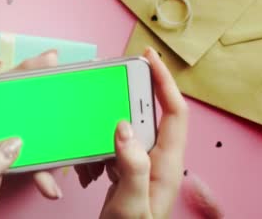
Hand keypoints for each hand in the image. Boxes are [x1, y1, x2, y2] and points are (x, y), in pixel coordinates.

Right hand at [75, 47, 187, 218]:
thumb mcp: (130, 205)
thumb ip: (131, 167)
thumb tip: (125, 126)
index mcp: (167, 164)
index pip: (175, 112)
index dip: (164, 82)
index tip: (148, 58)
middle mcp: (158, 161)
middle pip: (149, 114)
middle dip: (128, 99)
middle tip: (109, 85)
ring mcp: (142, 166)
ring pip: (127, 130)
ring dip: (105, 130)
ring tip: (90, 140)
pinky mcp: (126, 172)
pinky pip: (112, 148)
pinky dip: (96, 150)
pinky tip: (86, 167)